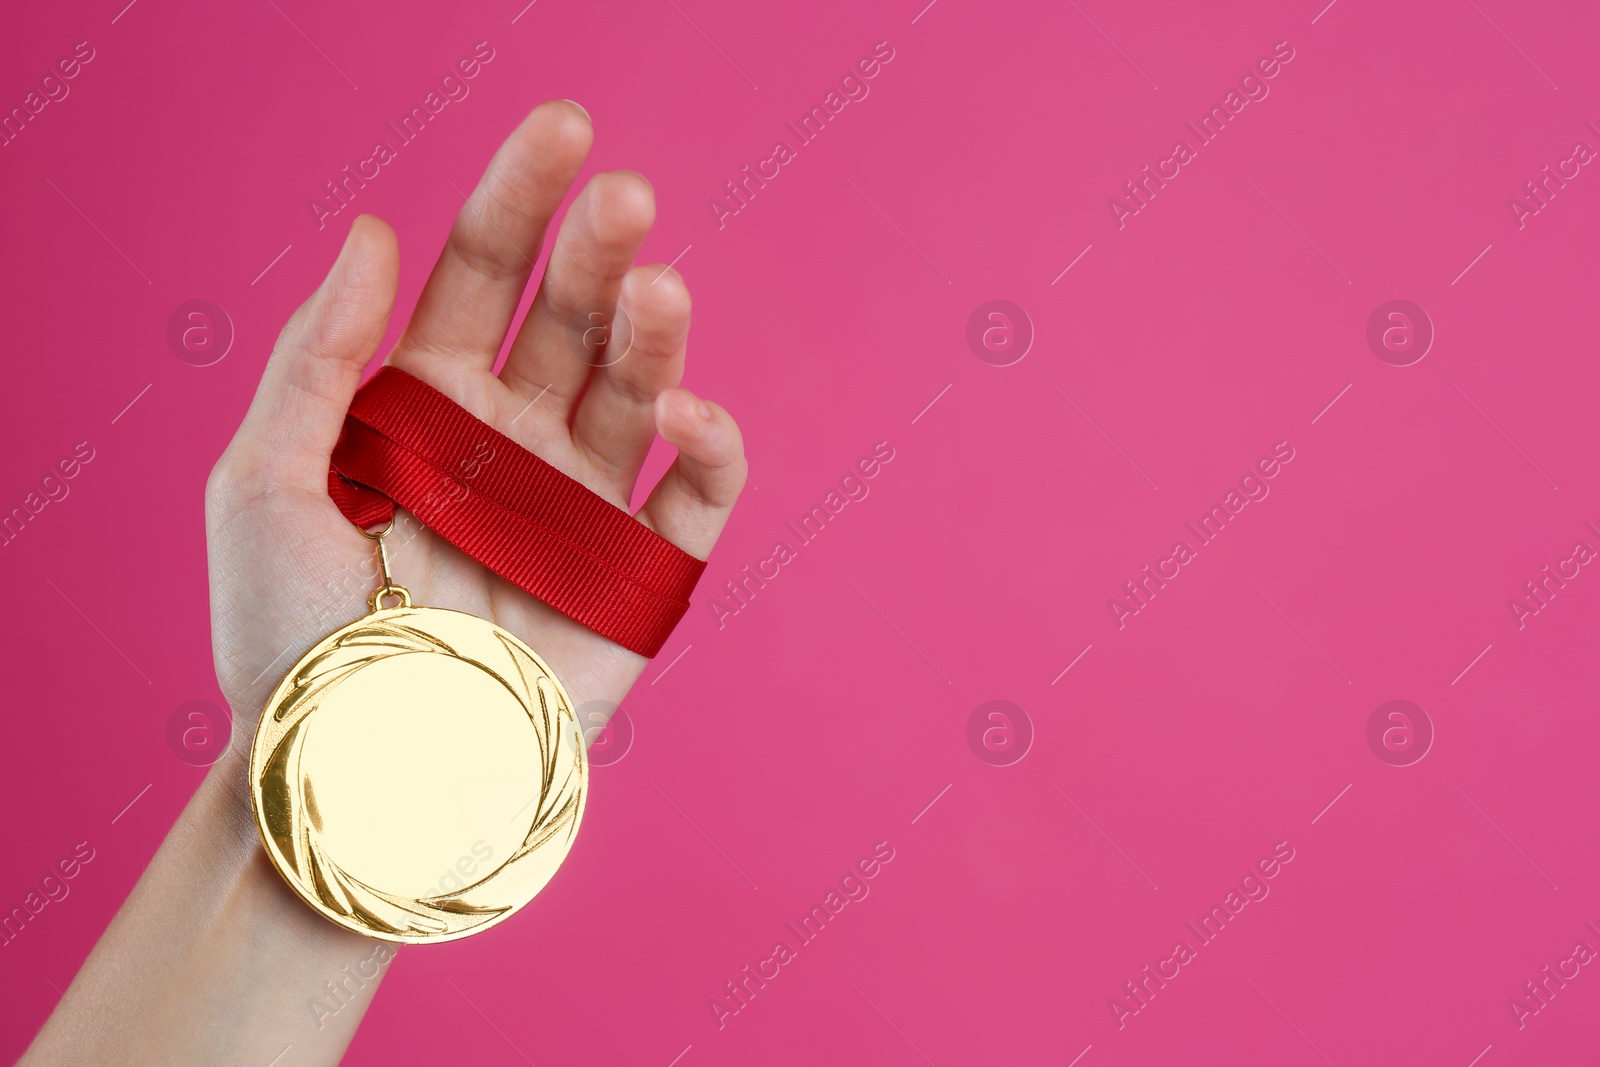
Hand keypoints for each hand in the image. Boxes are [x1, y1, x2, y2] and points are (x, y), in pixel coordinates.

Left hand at [205, 100, 744, 780]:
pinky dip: (709, 452)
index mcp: (431, 404)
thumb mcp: (261, 483)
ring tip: (660, 290)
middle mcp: (515, 441)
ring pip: (642, 391)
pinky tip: (687, 415)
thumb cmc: (290, 642)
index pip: (488, 273)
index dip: (523, 197)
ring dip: (657, 335)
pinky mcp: (635, 581)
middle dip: (605, 251)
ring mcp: (581, 508)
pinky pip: (694, 503)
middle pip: (577, 317)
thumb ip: (317, 356)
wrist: (353, 779)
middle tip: (627, 199)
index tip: (565, 128)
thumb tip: (376, 232)